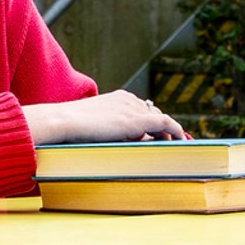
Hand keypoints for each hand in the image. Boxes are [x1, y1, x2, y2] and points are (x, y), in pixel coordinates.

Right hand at [24, 90, 187, 145]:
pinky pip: (165, 122)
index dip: (151, 123)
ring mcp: (133, 108)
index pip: (141, 109)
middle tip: (169, 143)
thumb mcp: (95, 126)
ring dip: (167, 133)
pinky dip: (176, 130)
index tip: (157, 135)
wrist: (64, 121)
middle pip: (152, 114)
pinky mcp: (137, 119)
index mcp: (118, 98)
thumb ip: (112, 130)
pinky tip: (180, 140)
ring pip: (159, 119)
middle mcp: (128, 100)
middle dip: (161, 129)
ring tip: (173, 146)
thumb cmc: (71, 128)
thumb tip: (126, 142)